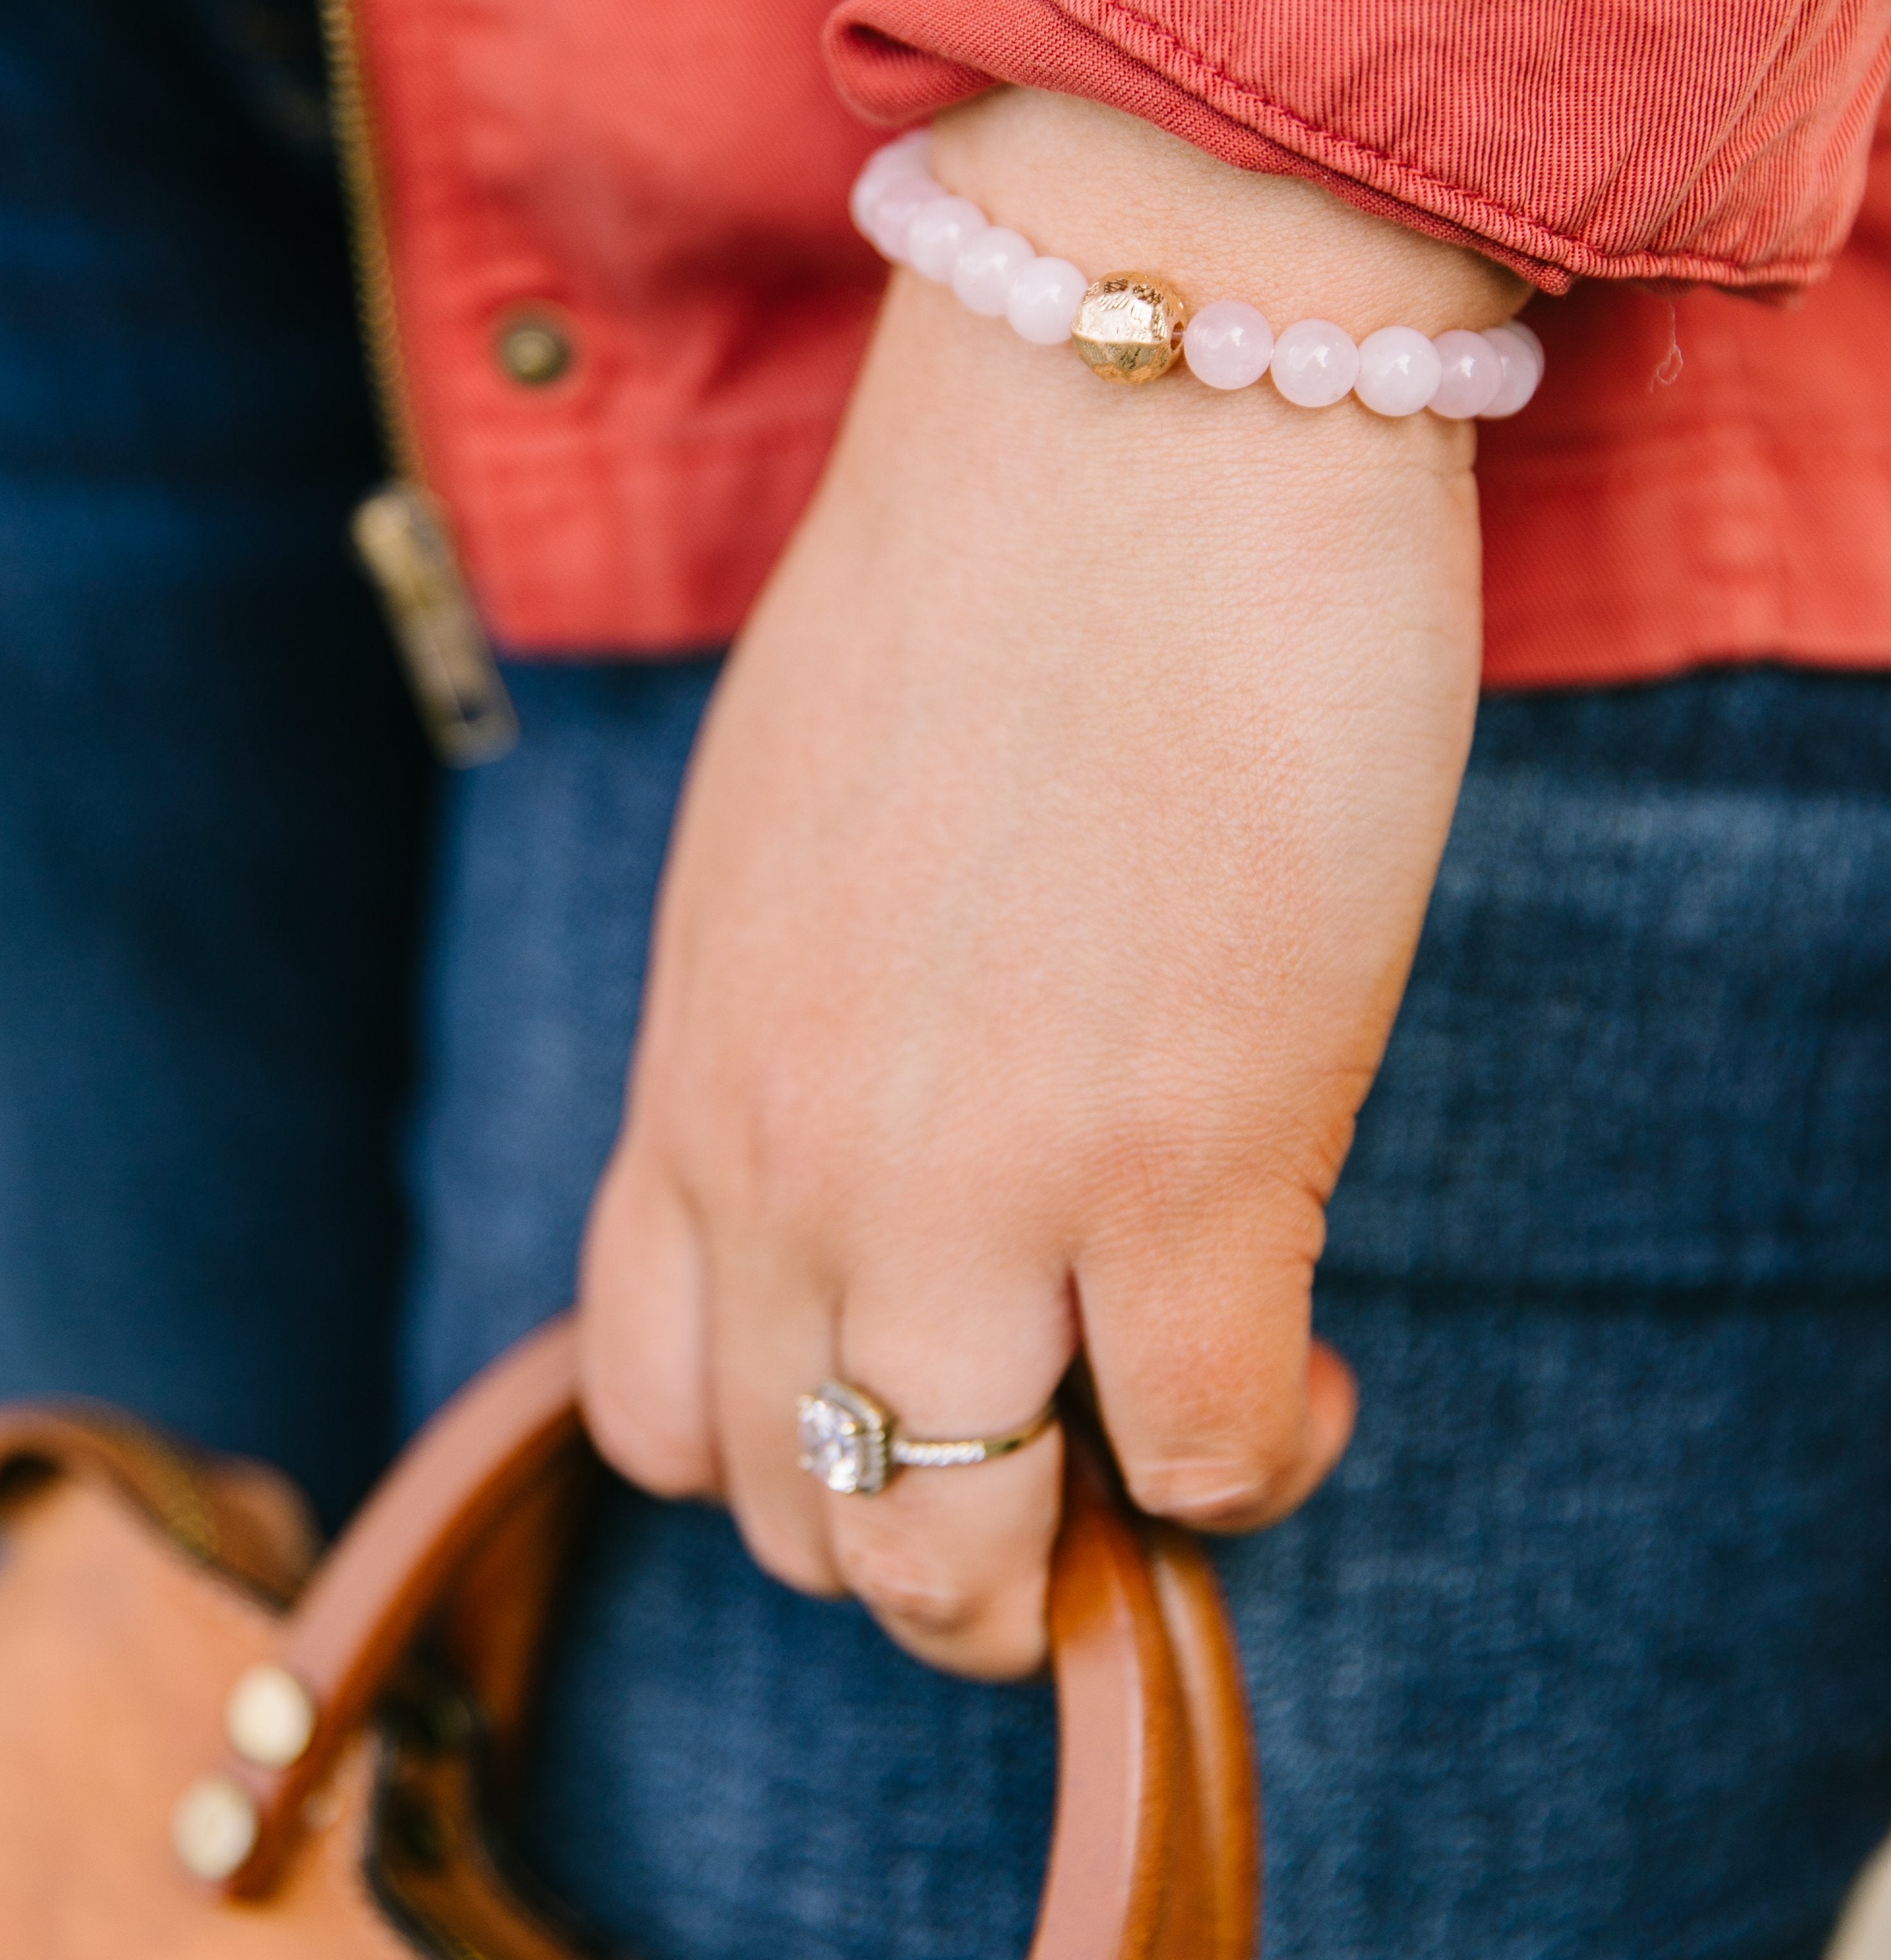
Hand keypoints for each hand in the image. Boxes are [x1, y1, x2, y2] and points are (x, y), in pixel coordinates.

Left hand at [579, 88, 1524, 1676]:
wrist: (1125, 397)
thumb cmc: (983, 577)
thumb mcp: (786, 841)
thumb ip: (800, 1024)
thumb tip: (896, 1144)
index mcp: (697, 1069)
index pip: (658, 1410)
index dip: (784, 1460)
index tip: (908, 1395)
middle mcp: (796, 1160)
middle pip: (800, 1521)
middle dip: (933, 1546)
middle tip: (1058, 1462)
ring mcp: (979, 1180)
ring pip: (958, 1557)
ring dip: (1068, 1562)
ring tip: (1168, 1456)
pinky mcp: (1188, 1157)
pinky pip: (1202, 1455)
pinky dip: (1254, 1462)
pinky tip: (1301, 1381)